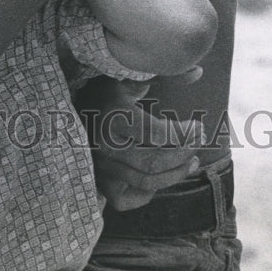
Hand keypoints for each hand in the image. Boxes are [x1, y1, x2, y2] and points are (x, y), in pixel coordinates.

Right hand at [78, 76, 205, 210]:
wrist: (72, 108)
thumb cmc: (107, 91)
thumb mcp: (132, 77)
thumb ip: (164, 74)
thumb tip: (198, 71)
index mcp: (114, 114)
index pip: (154, 132)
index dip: (182, 133)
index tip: (198, 126)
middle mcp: (105, 143)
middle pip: (153, 161)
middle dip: (183, 153)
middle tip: (197, 142)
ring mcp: (101, 166)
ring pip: (146, 182)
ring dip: (175, 174)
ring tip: (190, 161)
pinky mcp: (100, 181)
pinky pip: (127, 199)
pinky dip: (147, 193)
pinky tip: (160, 178)